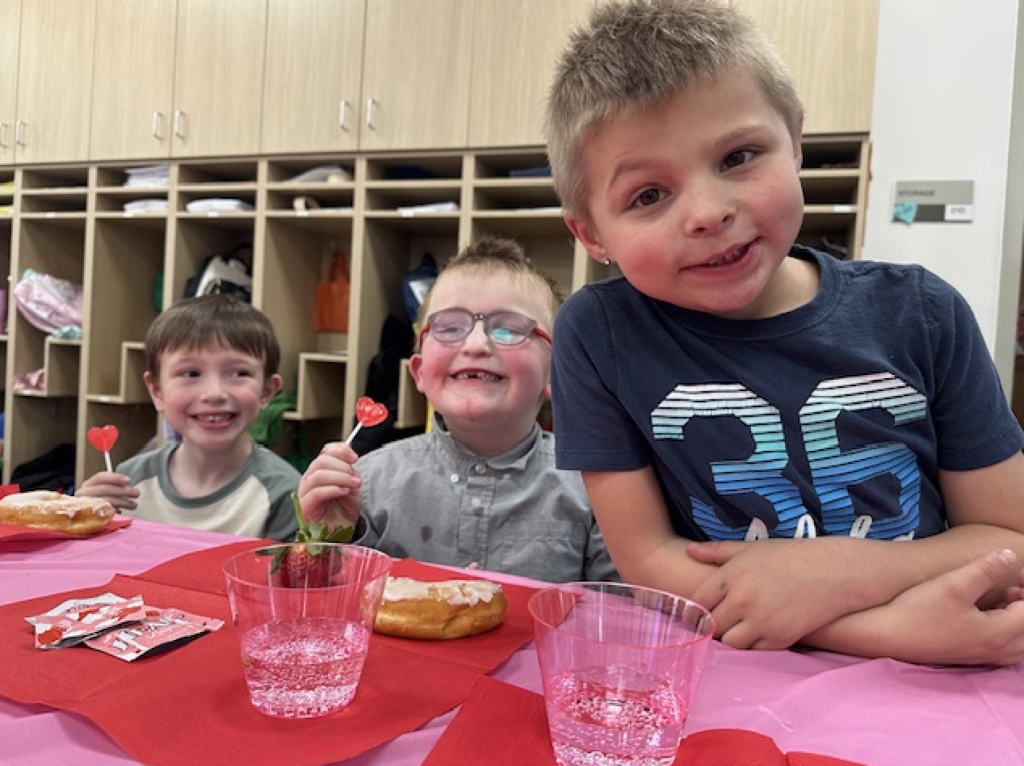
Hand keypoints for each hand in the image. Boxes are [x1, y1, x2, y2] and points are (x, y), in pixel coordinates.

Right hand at [75, 471, 139, 511]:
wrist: (86, 519)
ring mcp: (85, 506)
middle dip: (122, 491)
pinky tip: (122, 511)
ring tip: (134, 505)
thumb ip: (113, 486)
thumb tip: (126, 485)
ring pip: (106, 501)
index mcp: (88, 485)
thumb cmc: (100, 502)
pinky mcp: (89, 517)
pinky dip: (115, 511)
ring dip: (123, 502)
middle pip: (104, 489)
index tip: (128, 480)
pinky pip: (104, 514)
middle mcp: (83, 494)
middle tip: (136, 493)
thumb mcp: (105, 492)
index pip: (100, 477)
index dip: (115, 478)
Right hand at [296, 441, 361, 529]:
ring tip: (354, 485)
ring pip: (317, 475)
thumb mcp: (351, 483)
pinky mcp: (305, 507)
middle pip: (320, 461)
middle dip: (342, 466)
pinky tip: (344, 492)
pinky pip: (316, 493)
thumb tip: (349, 458)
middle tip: (356, 478)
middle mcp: (309, 479)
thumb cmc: (344, 508)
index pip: (325, 451)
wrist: (343, 531)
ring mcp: (305, 493)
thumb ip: (348, 469)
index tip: (355, 458)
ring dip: (340, 477)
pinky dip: (333, 489)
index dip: (340, 450)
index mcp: (319, 470)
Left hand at [688, 538, 867, 649]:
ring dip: (732, 637)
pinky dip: (753, 645)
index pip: (697, 601)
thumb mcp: (752, 548)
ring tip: (740, 627)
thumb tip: (689, 550)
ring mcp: (761, 620)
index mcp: (731, 575)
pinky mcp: (780, 638)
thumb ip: (717, 551)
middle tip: (721, 620)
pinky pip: (753, 651)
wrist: (834, 571)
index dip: (697, 608)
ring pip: (730, 642)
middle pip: (711, 625)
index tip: (702, 610)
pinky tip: (759, 633)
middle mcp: (742, 599)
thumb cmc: (790, 556)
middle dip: (714, 624)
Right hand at [871, 549, 1023, 665]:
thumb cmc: (918, 611)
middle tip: (1013, 581)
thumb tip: (1010, 555)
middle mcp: (997, 651)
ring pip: (1020, 641)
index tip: (1018, 567)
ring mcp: (984, 656)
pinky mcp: (971, 656)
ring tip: (1005, 596)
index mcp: (998, 634)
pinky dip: (1008, 628)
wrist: (886, 636)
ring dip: (1019, 617)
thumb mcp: (953, 585)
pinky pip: (1006, 647)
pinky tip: (989, 612)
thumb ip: (986, 570)